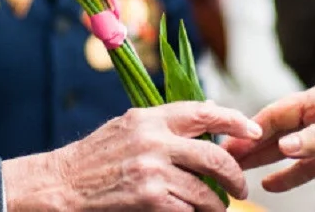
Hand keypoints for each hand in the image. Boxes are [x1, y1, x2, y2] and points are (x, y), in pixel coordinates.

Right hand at [2, 101, 260, 210]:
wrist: (61, 185)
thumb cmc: (94, 158)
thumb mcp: (126, 128)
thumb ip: (164, 123)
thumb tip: (208, 114)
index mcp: (148, 118)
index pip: (202, 112)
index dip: (234, 120)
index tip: (253, 130)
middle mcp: (153, 140)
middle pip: (215, 156)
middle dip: (235, 176)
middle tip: (240, 188)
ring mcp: (152, 170)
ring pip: (206, 191)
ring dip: (215, 205)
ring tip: (212, 209)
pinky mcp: (149, 198)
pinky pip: (189, 210)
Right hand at [223, 78, 314, 192]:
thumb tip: (284, 148)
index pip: (280, 112)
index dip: (255, 125)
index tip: (232, 138)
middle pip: (277, 131)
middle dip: (251, 144)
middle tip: (225, 157)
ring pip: (287, 151)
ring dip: (264, 160)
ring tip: (237, 170)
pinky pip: (306, 168)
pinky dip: (288, 175)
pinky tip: (269, 184)